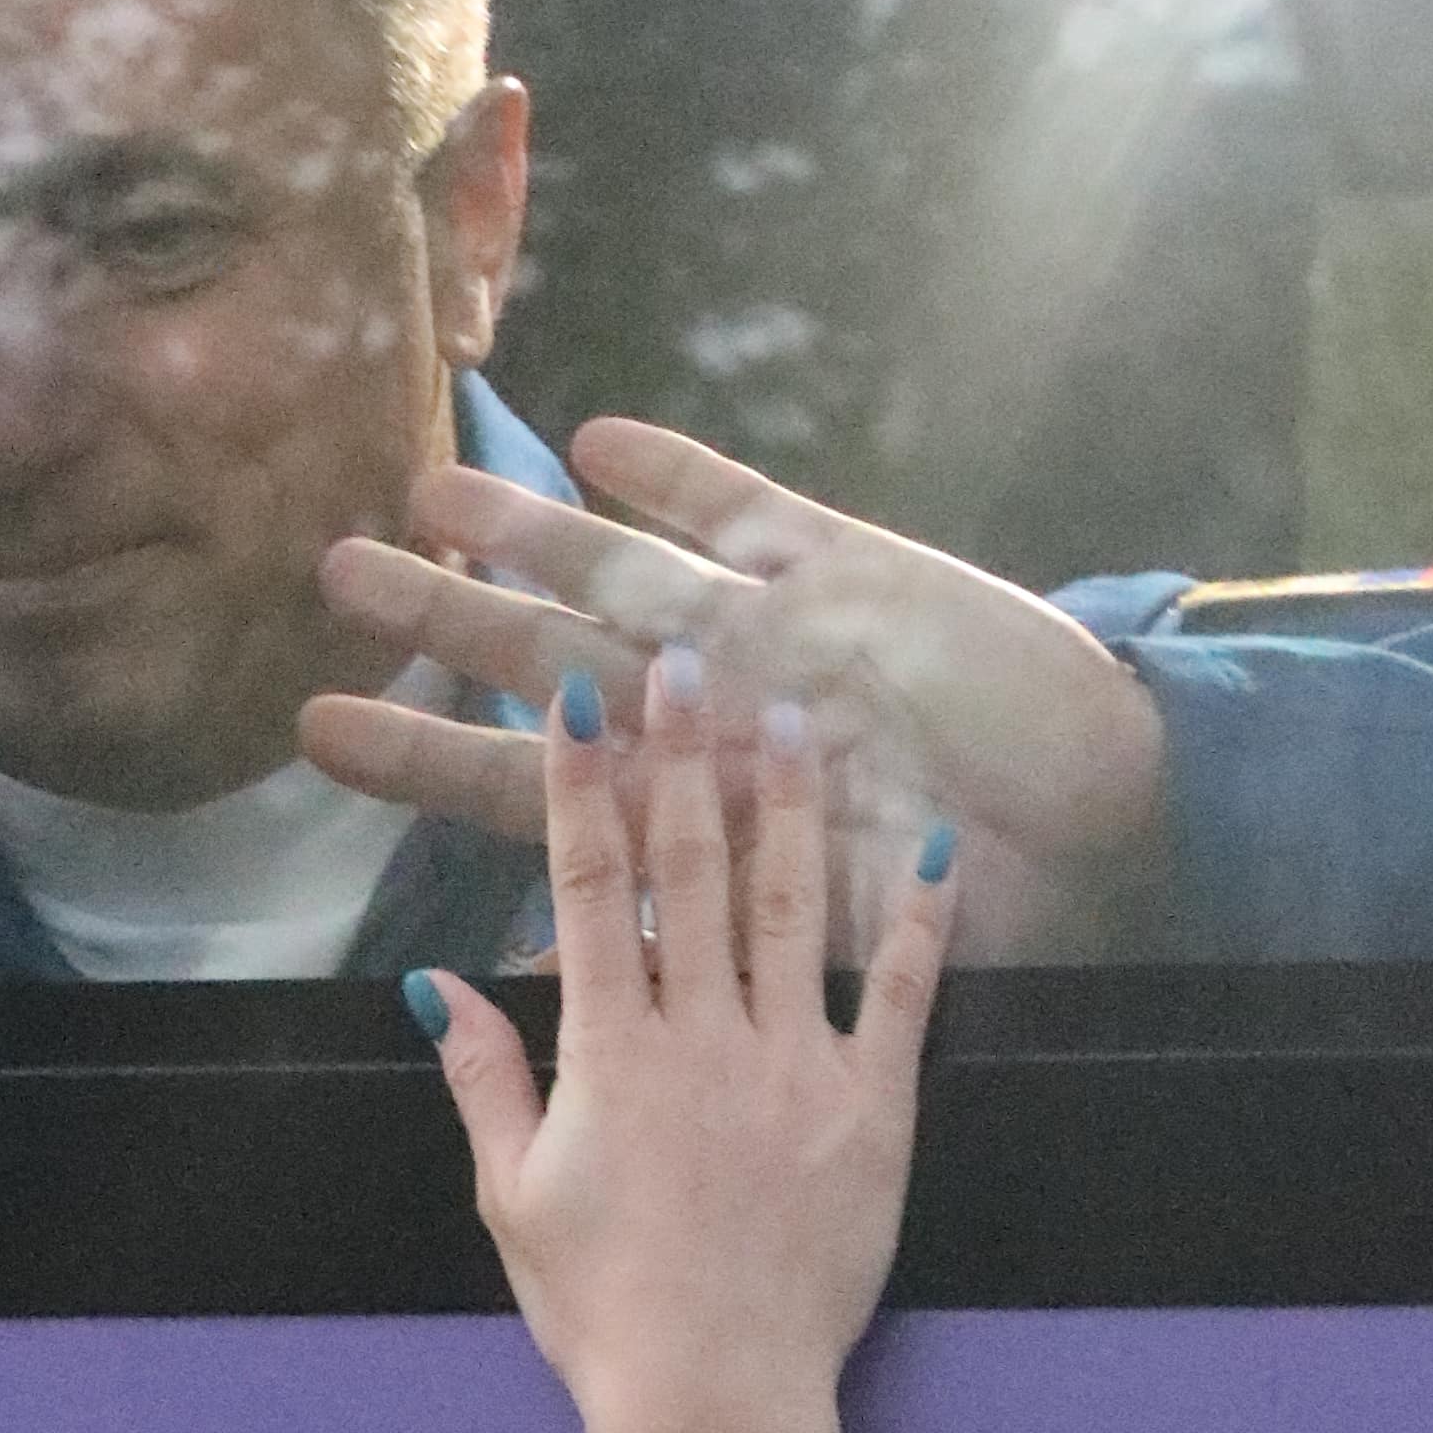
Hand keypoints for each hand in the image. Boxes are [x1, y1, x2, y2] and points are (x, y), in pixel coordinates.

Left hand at [303, 420, 1165, 964]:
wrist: (1116, 839)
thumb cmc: (977, 912)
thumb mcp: (807, 980)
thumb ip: (677, 971)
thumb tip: (493, 992)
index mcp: (687, 820)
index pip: (524, 786)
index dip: (423, 752)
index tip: (316, 726)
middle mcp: (709, 716)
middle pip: (549, 656)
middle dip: (442, 615)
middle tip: (334, 570)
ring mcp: (773, 635)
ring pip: (622, 569)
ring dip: (528, 528)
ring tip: (429, 486)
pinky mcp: (850, 570)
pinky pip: (743, 512)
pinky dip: (675, 477)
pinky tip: (594, 440)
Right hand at [407, 664, 955, 1432]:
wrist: (716, 1401)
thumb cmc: (603, 1310)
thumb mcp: (511, 1197)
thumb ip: (483, 1081)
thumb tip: (434, 983)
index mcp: (607, 1052)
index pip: (589, 887)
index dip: (583, 785)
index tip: (580, 697)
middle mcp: (700, 1036)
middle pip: (693, 869)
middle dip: (684, 753)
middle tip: (687, 653)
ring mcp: (794, 1066)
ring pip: (792, 905)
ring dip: (789, 800)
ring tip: (792, 709)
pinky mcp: (873, 1110)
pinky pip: (901, 994)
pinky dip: (917, 915)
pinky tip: (928, 839)